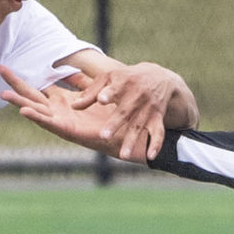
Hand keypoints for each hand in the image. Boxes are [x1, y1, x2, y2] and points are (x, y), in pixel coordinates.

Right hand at [0, 63, 125, 155]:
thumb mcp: (94, 92)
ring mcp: (60, 121)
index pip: (38, 85)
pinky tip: (24, 111)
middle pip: (31, 94)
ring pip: (35, 109)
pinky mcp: (68, 130)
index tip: (6, 67)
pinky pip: (49, 123)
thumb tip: (69, 69)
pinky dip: (36, 117)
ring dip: (19, 102)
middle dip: (15, 83)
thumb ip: (81, 82)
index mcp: (63, 101)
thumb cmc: (110, 115)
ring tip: (4, 94)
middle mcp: (58, 110)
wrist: (125, 132)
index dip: (23, 76)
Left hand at [61, 60, 189, 161]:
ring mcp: (147, 109)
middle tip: (103, 136)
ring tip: (123, 156)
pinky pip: (158, 132)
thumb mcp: (109, 78)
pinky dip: (155, 145)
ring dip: (131, 141)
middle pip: (124, 112)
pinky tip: (150, 156)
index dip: (109, 94)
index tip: (101, 100)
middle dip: (115, 124)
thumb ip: (90, 93)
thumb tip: (73, 107)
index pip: (115, 90)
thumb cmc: (126, 78)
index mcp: (123, 83)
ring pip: (138, 126)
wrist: (159, 77)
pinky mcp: (156, 118)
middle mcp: (136, 96)